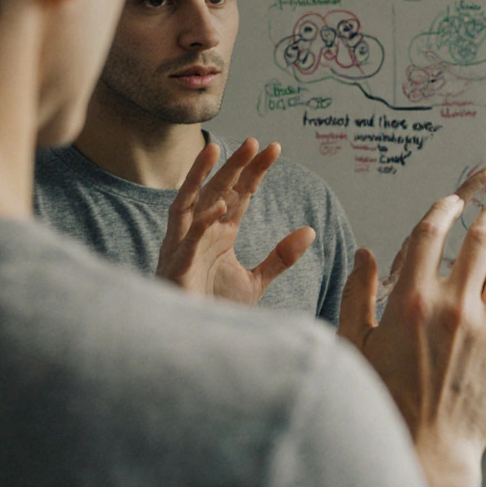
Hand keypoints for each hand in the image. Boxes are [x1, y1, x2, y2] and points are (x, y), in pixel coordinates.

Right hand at [155, 138, 314, 303]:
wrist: (195, 344)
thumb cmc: (216, 310)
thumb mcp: (255, 282)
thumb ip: (280, 257)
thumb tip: (309, 231)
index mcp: (218, 235)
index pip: (238, 195)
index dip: (254, 172)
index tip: (273, 149)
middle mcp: (199, 234)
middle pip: (216, 191)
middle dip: (233, 166)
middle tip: (253, 142)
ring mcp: (183, 248)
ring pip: (188, 202)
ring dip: (200, 176)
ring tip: (215, 150)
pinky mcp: (176, 268)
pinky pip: (187, 239)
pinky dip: (202, 222)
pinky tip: (219, 207)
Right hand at [339, 195, 485, 486]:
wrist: (424, 449)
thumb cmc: (384, 400)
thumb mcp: (355, 343)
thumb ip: (358, 293)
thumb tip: (364, 255)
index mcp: (412, 300)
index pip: (432, 234)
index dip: (443, 210)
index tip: (451, 202)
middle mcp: (452, 307)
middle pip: (481, 241)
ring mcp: (485, 330)